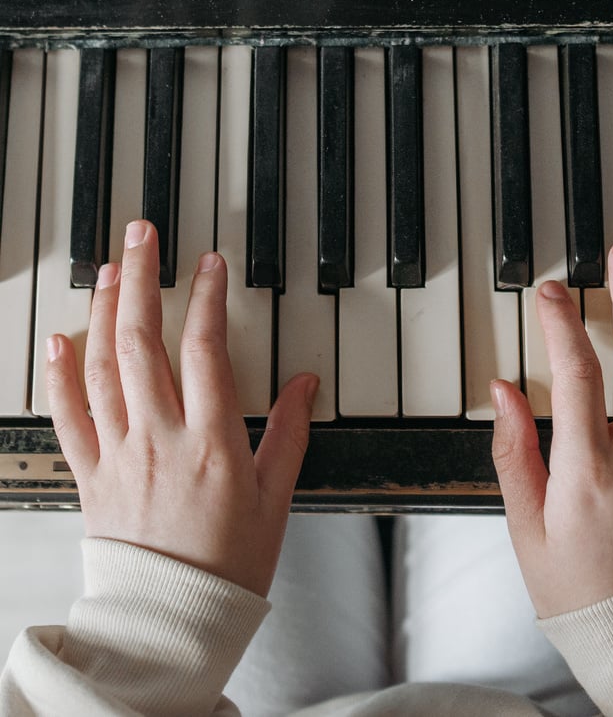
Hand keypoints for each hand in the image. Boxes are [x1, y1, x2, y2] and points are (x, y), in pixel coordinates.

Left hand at [46, 219, 317, 596]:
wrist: (170, 624)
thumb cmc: (226, 567)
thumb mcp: (274, 499)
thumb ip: (289, 433)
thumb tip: (306, 385)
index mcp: (210, 443)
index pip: (205, 349)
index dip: (206, 297)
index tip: (210, 263)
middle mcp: (158, 440)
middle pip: (142, 341)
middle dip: (141, 279)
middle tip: (142, 235)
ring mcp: (119, 455)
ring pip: (102, 367)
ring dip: (102, 311)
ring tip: (108, 269)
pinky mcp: (90, 476)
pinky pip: (68, 418)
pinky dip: (60, 376)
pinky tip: (60, 340)